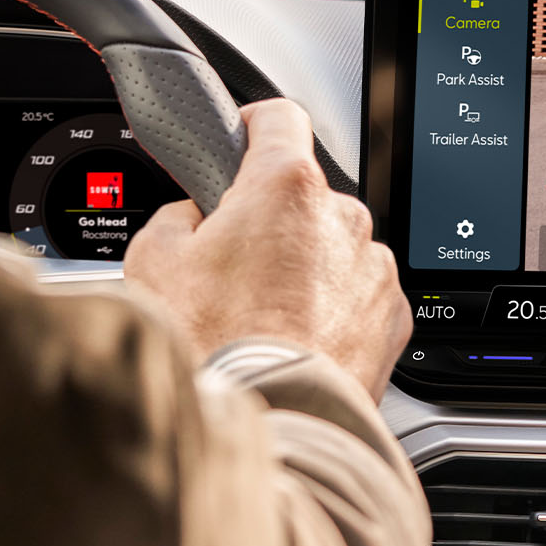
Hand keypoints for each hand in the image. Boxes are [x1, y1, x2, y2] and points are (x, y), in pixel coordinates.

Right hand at [123, 99, 409, 397]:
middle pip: (302, 198)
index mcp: (286, 188)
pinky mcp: (392, 319)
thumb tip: (191, 218)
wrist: (269, 427)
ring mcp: (374, 270)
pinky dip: (333, 312)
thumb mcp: (153, 262)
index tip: (241, 140)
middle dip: (269, 222)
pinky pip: (358, 298)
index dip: (252, 125)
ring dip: (304, 270)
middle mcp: (343, 219)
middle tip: (230, 267)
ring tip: (262, 319)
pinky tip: (295, 342)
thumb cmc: (214, 350)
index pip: (279, 117)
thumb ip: (176, 217)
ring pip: (332, 251)